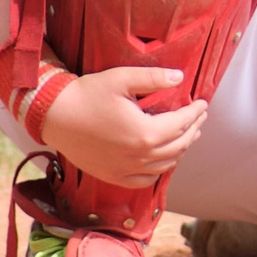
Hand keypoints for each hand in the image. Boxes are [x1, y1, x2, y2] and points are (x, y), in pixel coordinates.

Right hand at [39, 65, 208, 188]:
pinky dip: (160, 168)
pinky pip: (146, 179)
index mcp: (144, 133)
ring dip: (181, 149)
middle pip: (179, 146)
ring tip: (187, 135)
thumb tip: (180, 77)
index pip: (181, 124)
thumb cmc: (86, 95)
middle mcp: (139, 156)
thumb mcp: (121, 79)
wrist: (53, 116)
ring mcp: (126, 170)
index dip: (195, 113)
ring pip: (166, 164)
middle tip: (199, 117)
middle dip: (193, 129)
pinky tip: (163, 158)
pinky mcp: (113, 176)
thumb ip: (153, 78)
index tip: (202, 103)